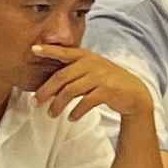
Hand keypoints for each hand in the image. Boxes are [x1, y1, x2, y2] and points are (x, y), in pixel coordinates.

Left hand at [25, 42, 149, 128]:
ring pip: (71, 91)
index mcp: (86, 56)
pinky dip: (76, 111)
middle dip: (45, 91)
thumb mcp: (91, 70)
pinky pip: (86, 102)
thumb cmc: (106, 81)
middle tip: (35, 102)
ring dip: (58, 105)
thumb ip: (73, 71)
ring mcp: (100, 76)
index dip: (49, 50)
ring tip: (51, 114)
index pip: (64, 52)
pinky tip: (71, 118)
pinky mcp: (108, 90)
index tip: (33, 49)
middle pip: (61, 77)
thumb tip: (47, 84)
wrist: (135, 93)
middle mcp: (92, 64)